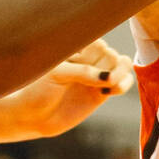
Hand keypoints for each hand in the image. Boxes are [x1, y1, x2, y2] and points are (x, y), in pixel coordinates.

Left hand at [4, 37, 134, 136]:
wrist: (34, 117)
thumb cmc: (38, 90)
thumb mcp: (55, 75)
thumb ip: (82, 71)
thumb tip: (108, 77)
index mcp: (74, 47)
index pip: (96, 41)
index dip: (94, 52)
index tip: (80, 63)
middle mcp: (88, 58)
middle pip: (110, 53)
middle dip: (107, 64)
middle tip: (94, 79)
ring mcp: (97, 74)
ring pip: (122, 64)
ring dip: (120, 72)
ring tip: (108, 84)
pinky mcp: (103, 92)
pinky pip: (124, 82)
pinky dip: (123, 85)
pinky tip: (108, 92)